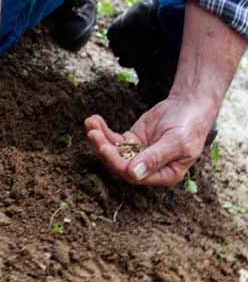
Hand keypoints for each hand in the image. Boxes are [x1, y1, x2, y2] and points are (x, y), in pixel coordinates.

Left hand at [85, 94, 217, 185]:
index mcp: (163, 175)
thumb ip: (155, 158)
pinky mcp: (131, 141)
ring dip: (99, 139)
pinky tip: (94, 120)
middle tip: (93, 133)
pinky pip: (113, 139)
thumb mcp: (176, 142)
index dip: (116, 163)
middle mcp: (148, 169)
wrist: (190, 106)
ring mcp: (138, 155)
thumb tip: (133, 174)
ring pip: (113, 152)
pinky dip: (102, 130)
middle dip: (103, 149)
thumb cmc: (189, 125)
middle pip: (118, 165)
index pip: (133, 176)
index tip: (104, 147)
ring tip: (90, 123)